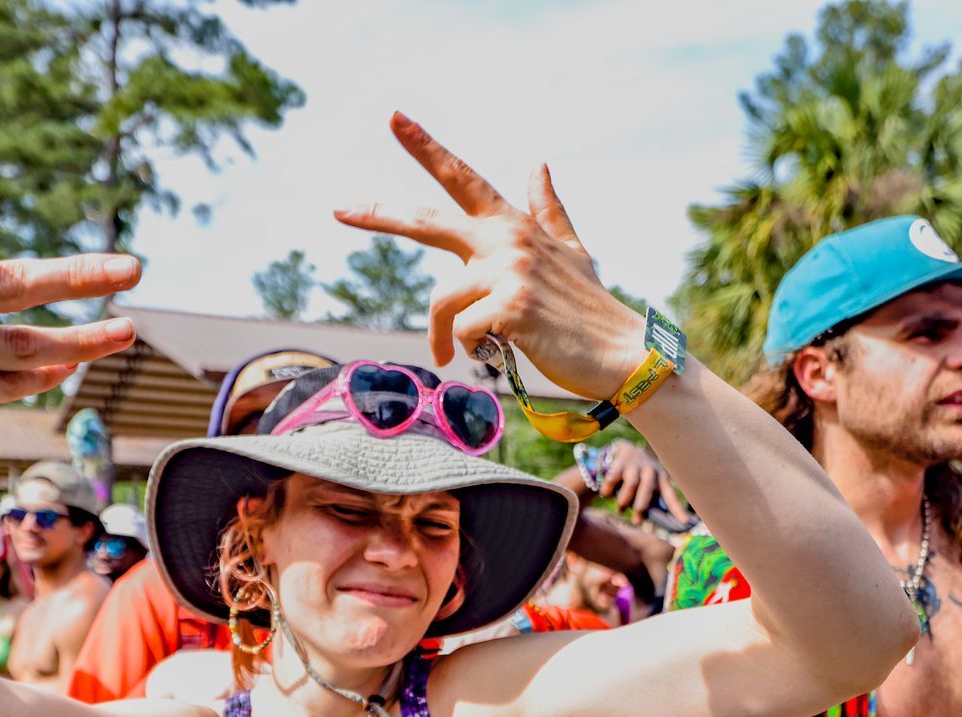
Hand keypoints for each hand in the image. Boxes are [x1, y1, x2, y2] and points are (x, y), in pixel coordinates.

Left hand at [335, 113, 645, 401]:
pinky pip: (464, 333)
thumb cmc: (590, 309)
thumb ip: (548, 210)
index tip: (394, 117)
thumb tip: (538, 163)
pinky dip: (474, 352)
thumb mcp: (571, 251)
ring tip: (459, 354)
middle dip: (380, 215)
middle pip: (428, 222)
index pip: (462, 177)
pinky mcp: (511, 307)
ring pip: (444, 303)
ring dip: (444, 336)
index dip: (426, 146)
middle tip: (339, 209)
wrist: (621, 354)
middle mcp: (506, 239)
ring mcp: (509, 271)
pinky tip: (503, 355)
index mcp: (512, 225)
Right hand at [594, 441, 687, 519]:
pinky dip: (608, 489)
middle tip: (636, 521)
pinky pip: (613, 477)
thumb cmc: (638, 476)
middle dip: (641, 505)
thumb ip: (649, 502)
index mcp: (661, 479)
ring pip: (631, 483)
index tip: (685, 523)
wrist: (624, 449)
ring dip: (624, 499)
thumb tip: (644, 522)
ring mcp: (635, 465)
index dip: (677, 509)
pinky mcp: (619, 462)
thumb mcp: (647, 487)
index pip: (670, 496)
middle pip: (648, 487)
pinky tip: (605, 494)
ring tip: (620, 509)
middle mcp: (650, 470)